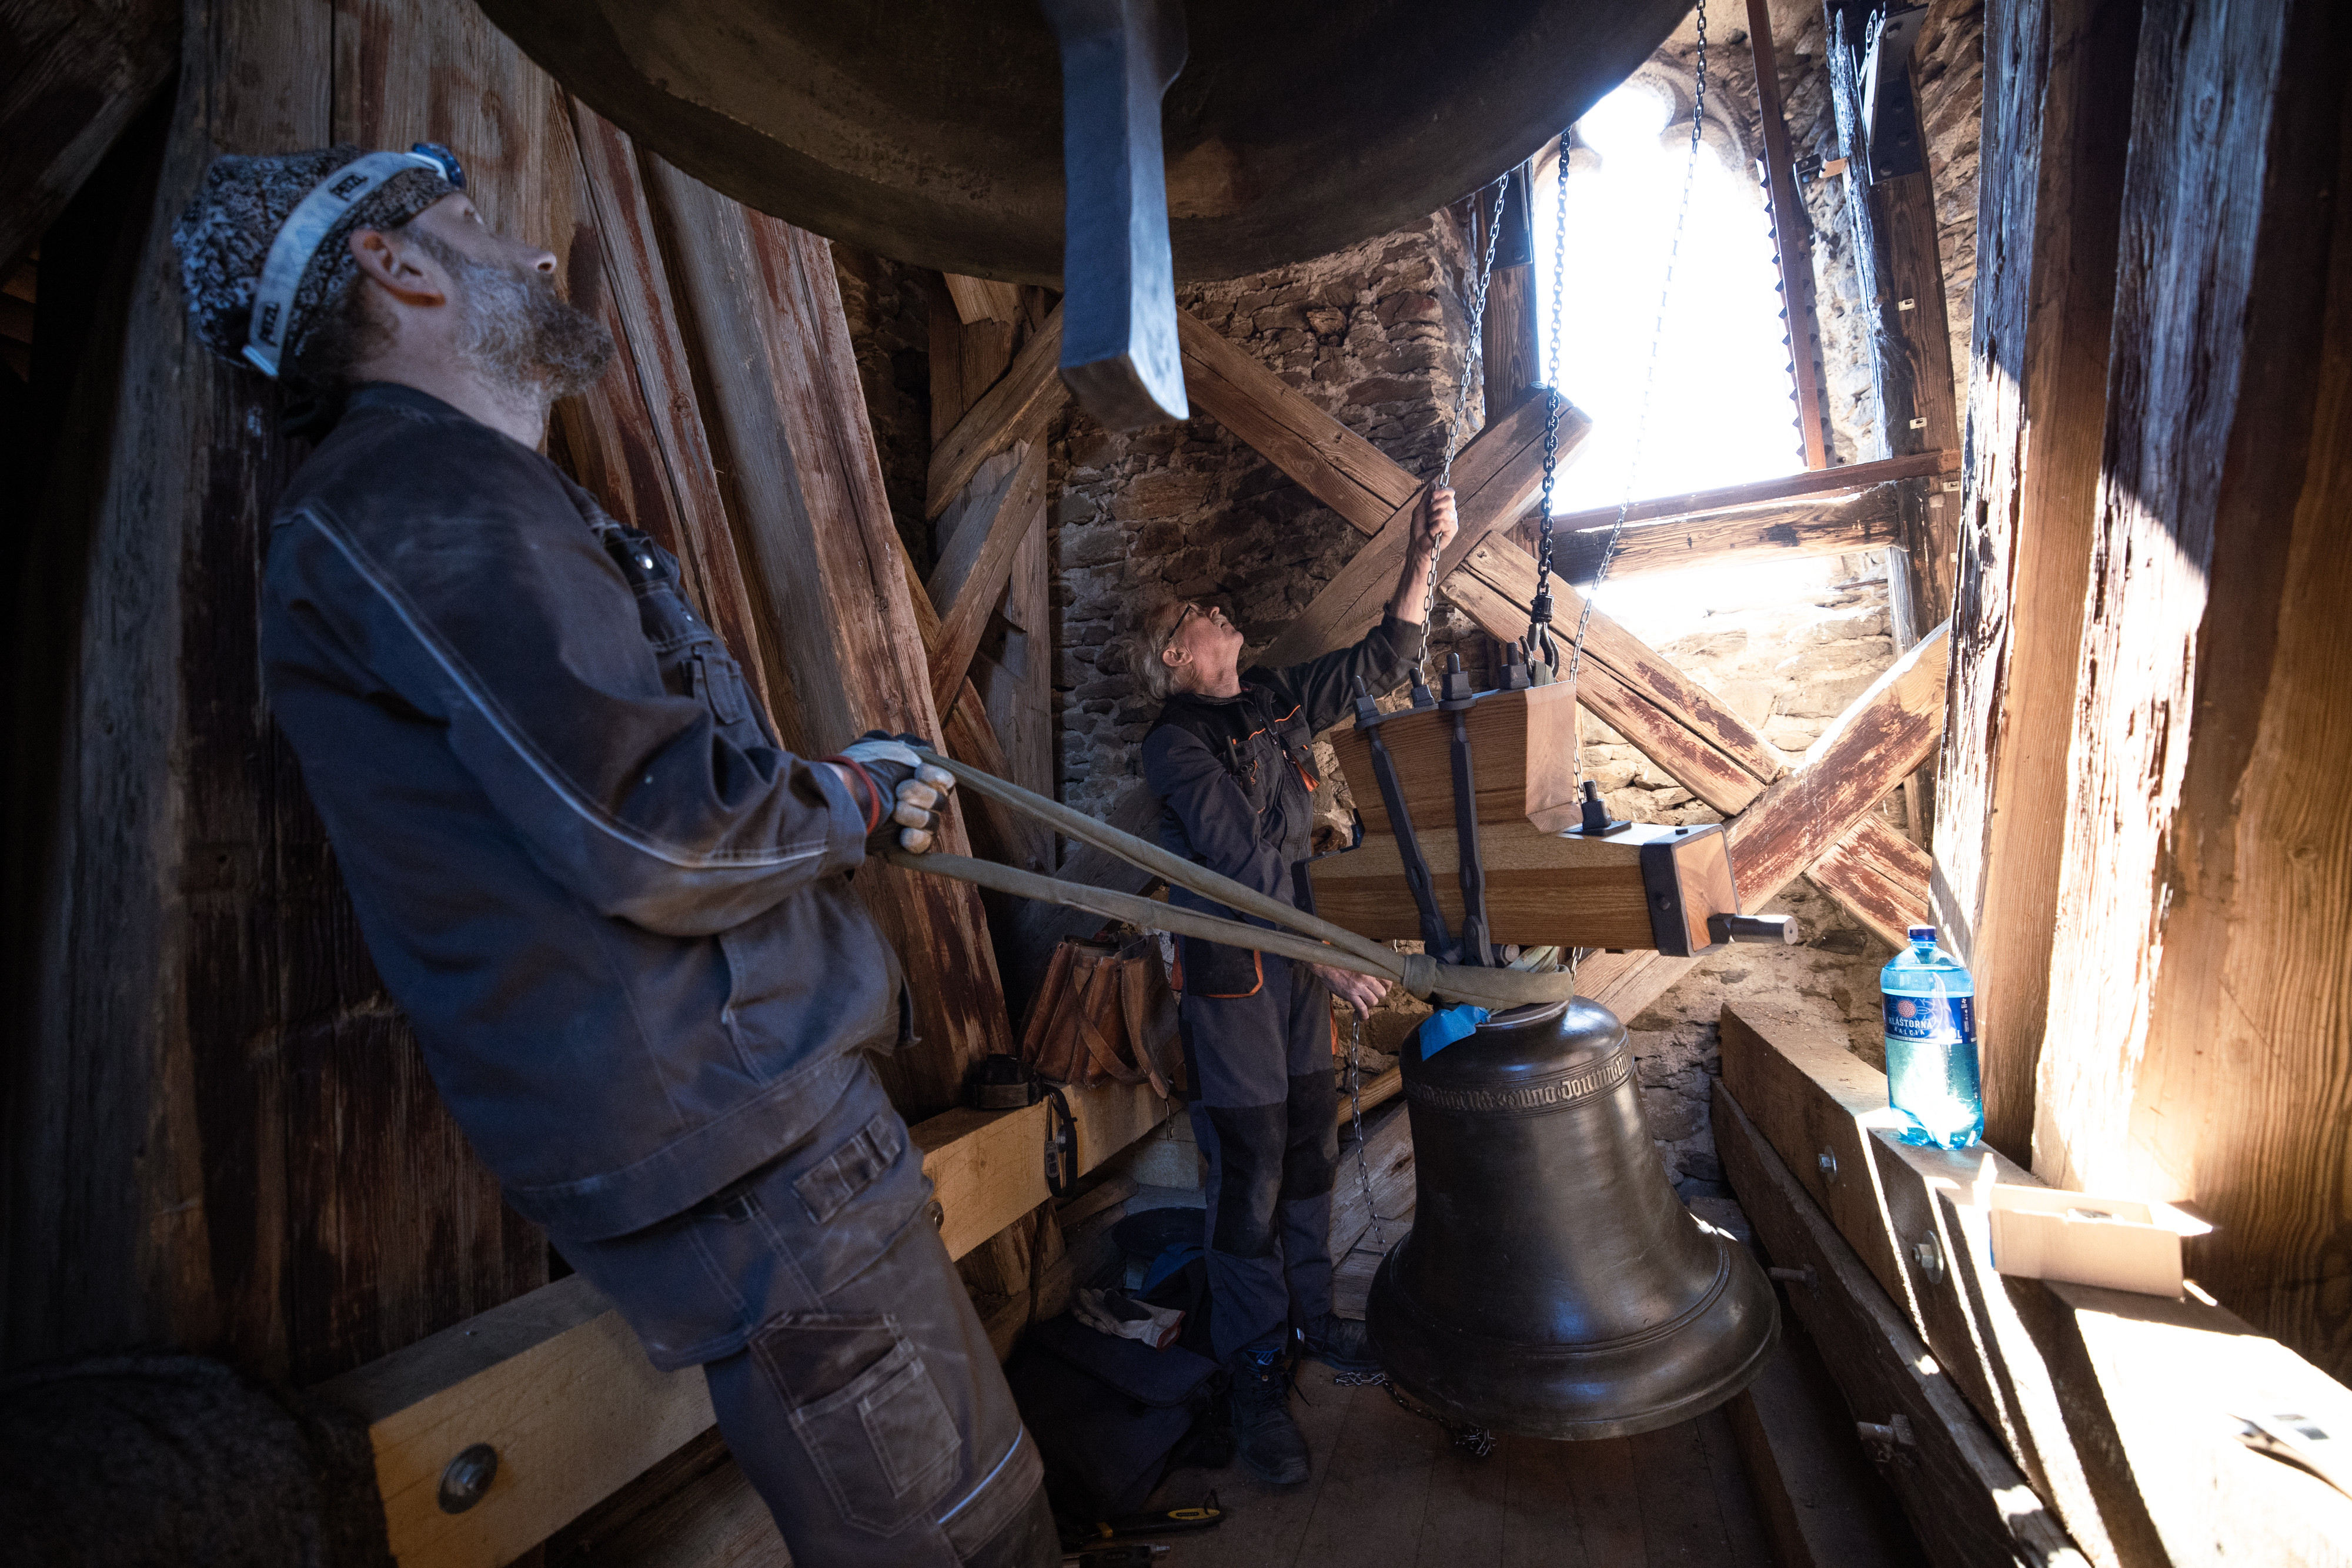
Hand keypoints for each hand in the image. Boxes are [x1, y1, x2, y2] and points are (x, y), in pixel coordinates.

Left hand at [825, 733, 957, 852]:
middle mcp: (918, 801)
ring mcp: (912, 824)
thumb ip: (905, 744)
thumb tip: (924, 748)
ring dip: (917, 816)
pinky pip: (923, 845)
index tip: (919, 771)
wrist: (839, 797)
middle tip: (901, 791)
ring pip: (932, 822)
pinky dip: (916, 839)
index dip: (935, 775)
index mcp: (917, 778)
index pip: (944, 779)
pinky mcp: (904, 844)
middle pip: (939, 801)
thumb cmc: (860, 769)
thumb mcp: (879, 744)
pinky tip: (904, 836)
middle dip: (923, 795)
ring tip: (897, 812)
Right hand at [1312, 963, 1390, 1018]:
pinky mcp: (1350, 995)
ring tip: (1367, 1003)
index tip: (1384, 987)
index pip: (1386, 980)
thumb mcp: (1358, 959)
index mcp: (1369, 968)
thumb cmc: (1340, 959)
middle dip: (1379, 995)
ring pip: (1373, 1001)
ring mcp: (1357, 987)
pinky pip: (1361, 1008)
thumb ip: (1368, 967)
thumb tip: (1377, 975)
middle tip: (1374, 995)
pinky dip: (1364, 1014)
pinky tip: (1363, 1016)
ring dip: (1371, 1004)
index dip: (1387, 986)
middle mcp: (1365, 978)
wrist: (1325, 964)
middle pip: (1382, 993)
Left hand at [1414, 486, 1458, 563]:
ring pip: (1443, 512)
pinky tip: (1433, 533)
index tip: (1433, 497)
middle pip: (1449, 499)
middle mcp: (1451, 512)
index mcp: (1445, 506)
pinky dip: (1433, 528)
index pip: (1450, 492)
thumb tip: (1433, 483)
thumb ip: (1427, 496)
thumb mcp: (1420, 509)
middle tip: (1428, 516)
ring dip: (1432, 519)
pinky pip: (1442, 523)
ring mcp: (1453, 522)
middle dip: (1433, 507)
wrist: (1417, 544)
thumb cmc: (1419, 528)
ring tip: (1430, 525)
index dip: (1442, 491)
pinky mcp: (1453, 531)